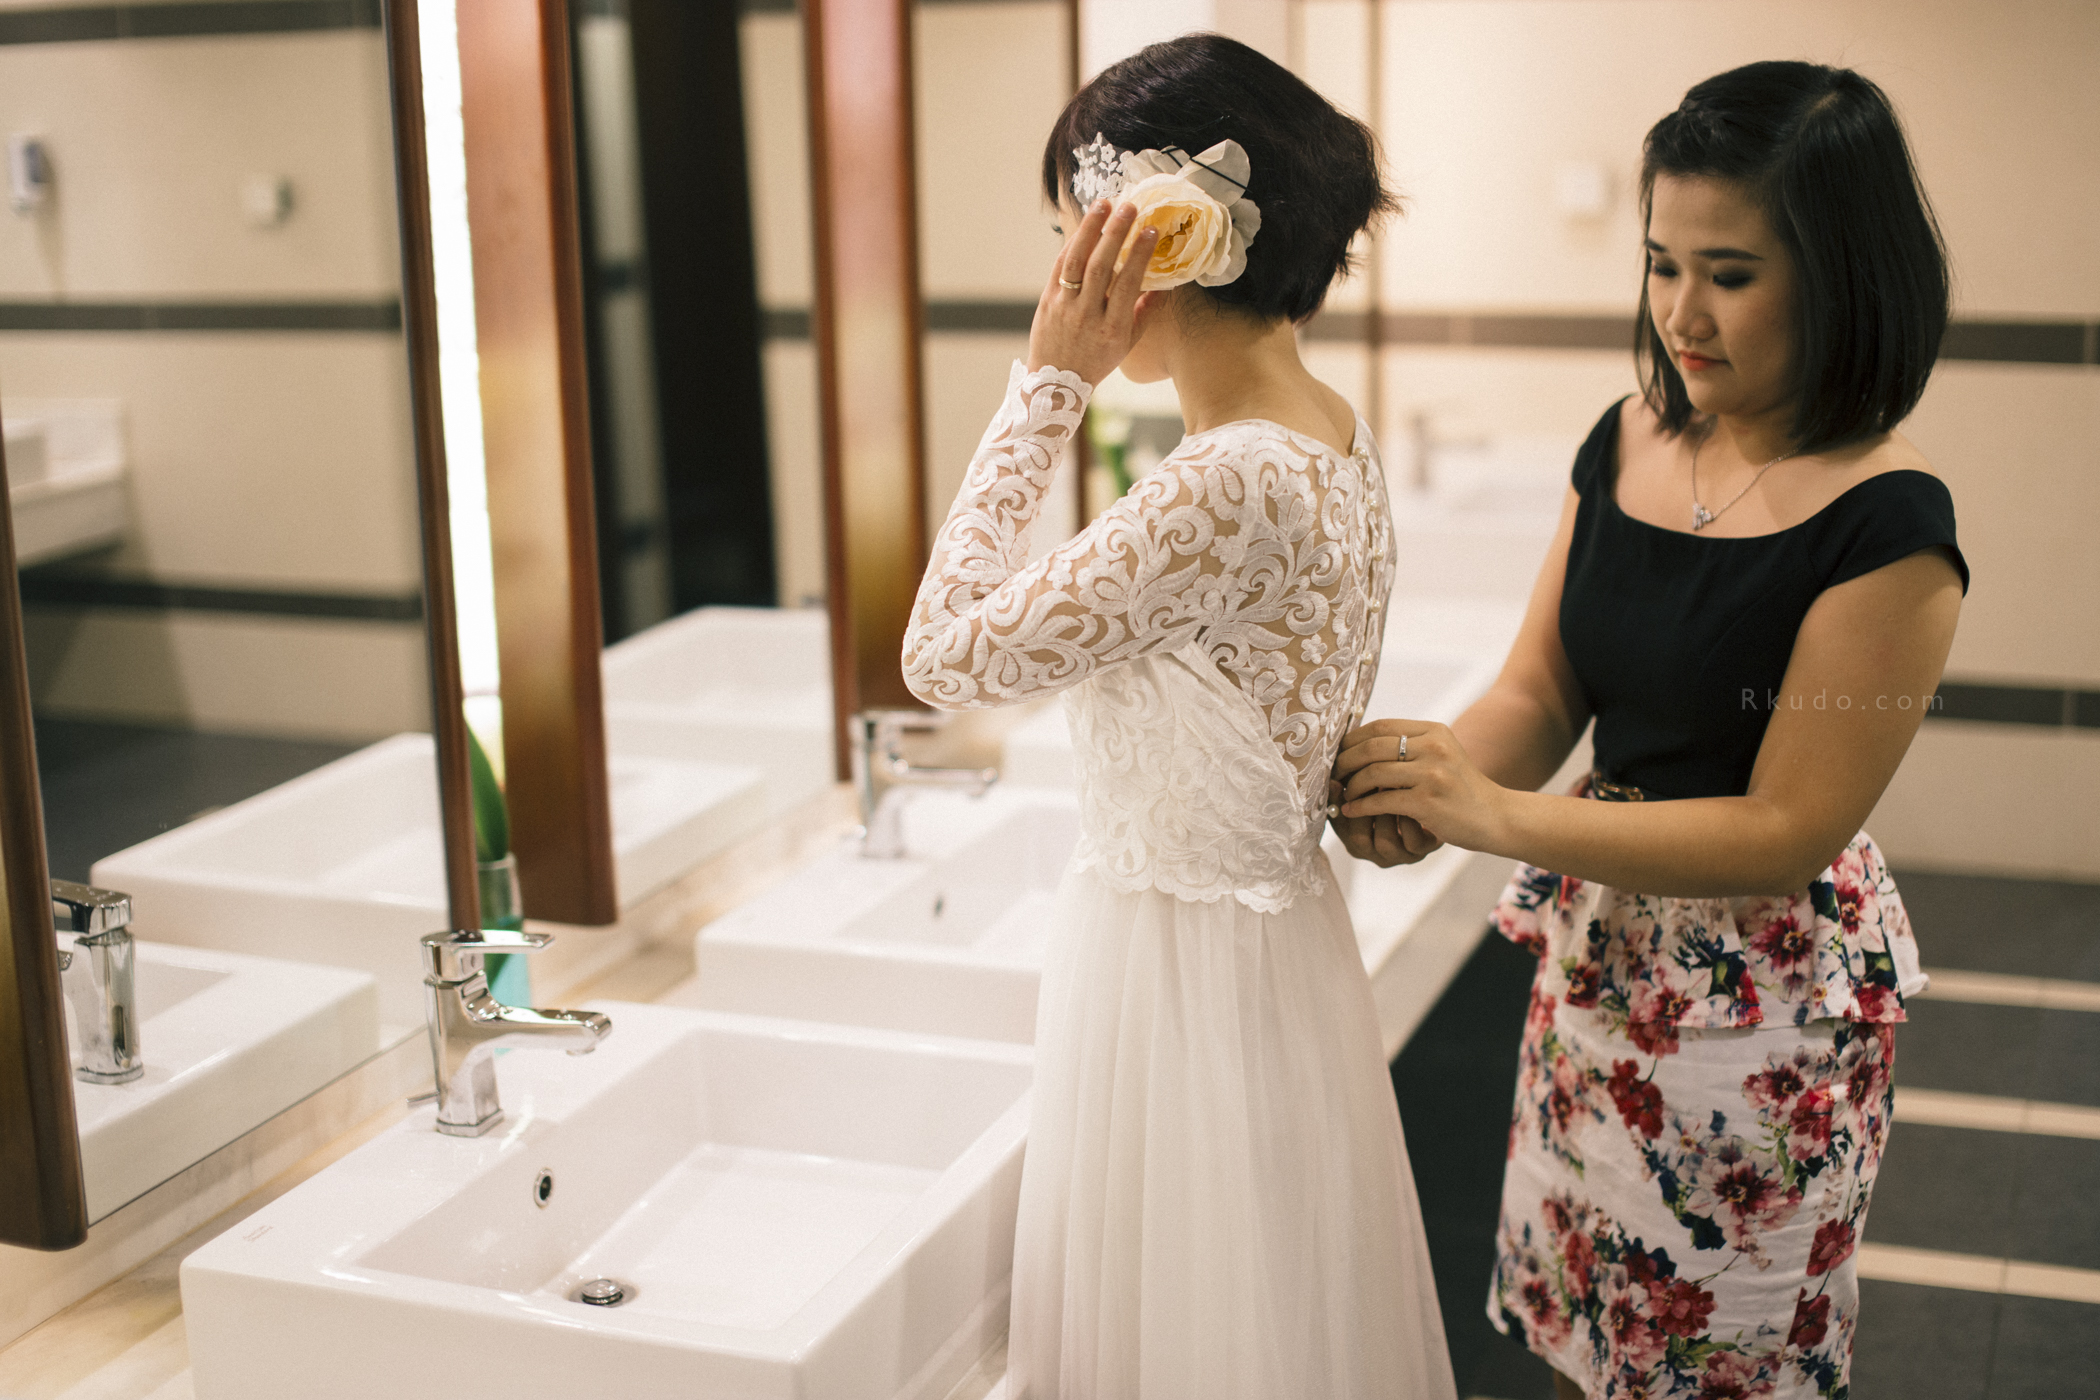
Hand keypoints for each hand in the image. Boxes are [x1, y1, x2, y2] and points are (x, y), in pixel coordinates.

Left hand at [1026, 198, 1156, 385]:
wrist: (1057, 381)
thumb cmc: (1098, 359)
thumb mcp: (1128, 343)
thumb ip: (1147, 313)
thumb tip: (1166, 283)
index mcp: (1113, 328)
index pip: (1128, 284)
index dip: (1139, 255)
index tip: (1151, 230)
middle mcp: (1087, 316)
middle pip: (1101, 267)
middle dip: (1116, 233)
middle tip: (1129, 208)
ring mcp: (1064, 307)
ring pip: (1076, 261)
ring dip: (1090, 229)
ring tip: (1104, 204)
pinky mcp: (1047, 300)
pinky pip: (1060, 266)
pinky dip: (1073, 244)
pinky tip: (1085, 227)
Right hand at [1328, 776, 1443, 868]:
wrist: (1437, 802)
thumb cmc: (1395, 794)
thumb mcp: (1369, 791)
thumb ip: (1349, 787)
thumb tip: (1332, 780)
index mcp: (1355, 839)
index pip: (1339, 826)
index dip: (1340, 803)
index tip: (1344, 779)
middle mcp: (1375, 853)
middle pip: (1358, 839)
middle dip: (1364, 807)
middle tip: (1371, 781)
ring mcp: (1400, 855)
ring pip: (1384, 842)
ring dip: (1387, 812)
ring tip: (1392, 787)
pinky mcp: (1423, 850)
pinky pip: (1412, 842)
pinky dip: (1410, 819)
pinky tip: (1413, 797)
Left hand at [1337, 718, 1509, 855]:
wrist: (1495, 817)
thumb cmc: (1460, 788)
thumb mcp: (1440, 755)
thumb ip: (1408, 745)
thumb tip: (1358, 744)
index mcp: (1434, 731)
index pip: (1380, 726)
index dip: (1352, 740)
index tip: (1336, 754)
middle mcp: (1434, 747)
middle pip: (1372, 747)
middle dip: (1344, 762)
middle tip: (1331, 776)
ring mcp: (1432, 774)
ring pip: (1373, 774)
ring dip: (1351, 787)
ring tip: (1343, 795)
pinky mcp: (1428, 802)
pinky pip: (1381, 801)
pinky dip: (1360, 807)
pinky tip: (1352, 811)